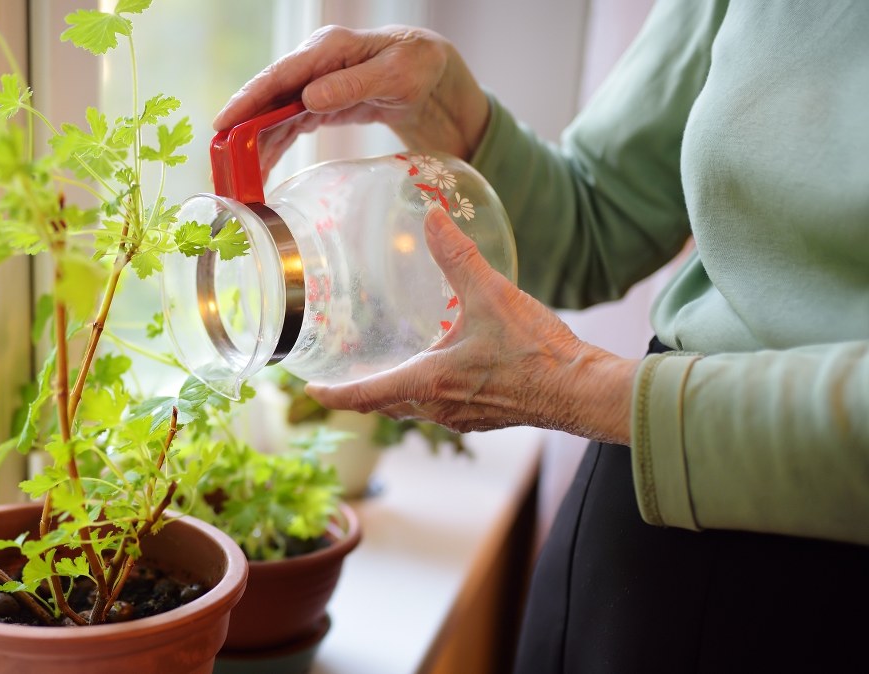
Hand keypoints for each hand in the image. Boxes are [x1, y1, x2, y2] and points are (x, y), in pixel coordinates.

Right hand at [213, 25, 490, 176]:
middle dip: (241, 128)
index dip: (248, 99)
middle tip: (222, 161)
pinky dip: (274, 147)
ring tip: (239, 176)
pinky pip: (289, 126)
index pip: (279, 75)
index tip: (224, 124)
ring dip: (255, 144)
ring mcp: (313, 84)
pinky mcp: (318, 104)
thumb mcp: (396, 75)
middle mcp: (314, 64)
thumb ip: (352, 85)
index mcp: (328, 48)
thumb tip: (308, 97)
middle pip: (268, 97)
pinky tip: (260, 169)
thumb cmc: (419, 66)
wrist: (433, 75)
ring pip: (274, 115)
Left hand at [305, 208, 639, 443]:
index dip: (333, 393)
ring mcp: (463, 417)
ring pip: (415, 408)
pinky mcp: (485, 417)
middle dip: (362, 392)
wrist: (584, 391)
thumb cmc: (537, 352)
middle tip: (343, 375)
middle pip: (386, 404)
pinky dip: (429, 393)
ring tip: (387, 369)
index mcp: (428, 383)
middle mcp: (438, 407)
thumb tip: (432, 216)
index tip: (310, 389)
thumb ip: (457, 256)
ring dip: (397, 392)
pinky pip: (442, 408)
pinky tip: (442, 371)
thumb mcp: (492, 295)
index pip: (364, 396)